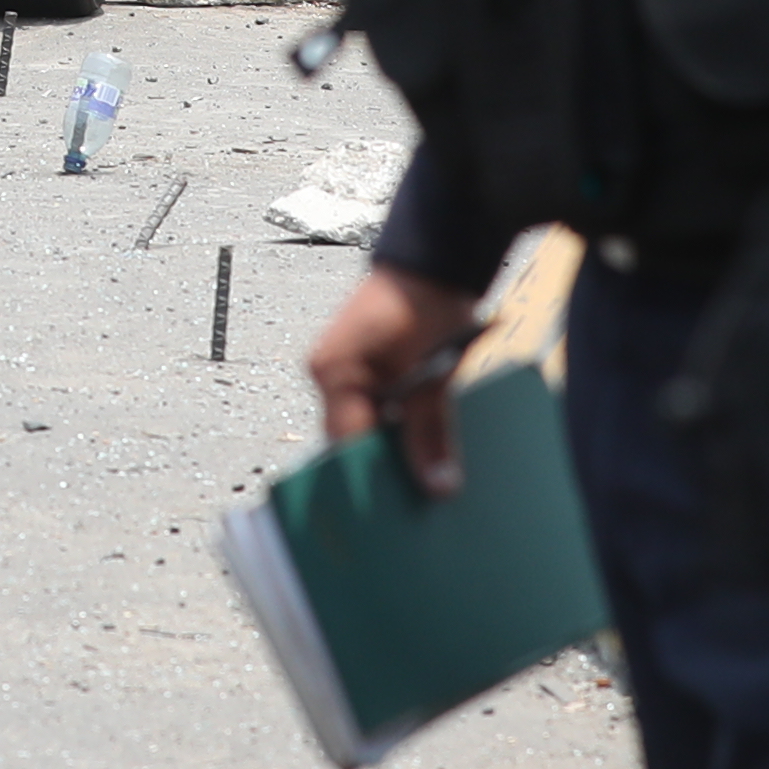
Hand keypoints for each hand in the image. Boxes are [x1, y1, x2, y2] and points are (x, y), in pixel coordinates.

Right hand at [309, 262, 484, 497]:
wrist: (437, 258)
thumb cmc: (428, 302)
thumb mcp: (436, 376)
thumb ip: (431, 431)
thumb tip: (438, 486)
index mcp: (334, 370)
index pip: (345, 443)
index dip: (372, 478)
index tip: (398, 510)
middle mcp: (331, 373)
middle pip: (354, 440)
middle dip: (386, 467)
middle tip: (419, 499)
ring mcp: (345, 371)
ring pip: (368, 429)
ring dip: (397, 449)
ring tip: (427, 476)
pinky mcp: (366, 370)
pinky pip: (380, 412)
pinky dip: (402, 429)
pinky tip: (428, 446)